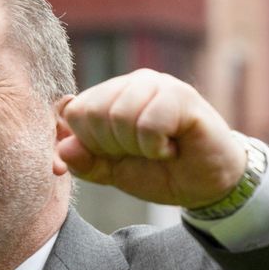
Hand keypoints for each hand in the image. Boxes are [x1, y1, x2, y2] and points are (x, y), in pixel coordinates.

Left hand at [56, 68, 245, 208]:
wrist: (206, 185)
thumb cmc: (159, 172)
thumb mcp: (113, 173)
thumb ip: (85, 162)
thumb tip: (62, 148)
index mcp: (109, 97)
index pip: (74, 112)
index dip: (90, 143)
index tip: (116, 155)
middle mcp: (131, 84)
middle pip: (93, 113)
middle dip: (113, 146)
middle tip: (141, 152)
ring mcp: (157, 85)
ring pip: (119, 115)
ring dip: (137, 147)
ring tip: (157, 149)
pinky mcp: (182, 96)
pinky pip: (148, 122)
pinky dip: (157, 145)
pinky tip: (172, 147)